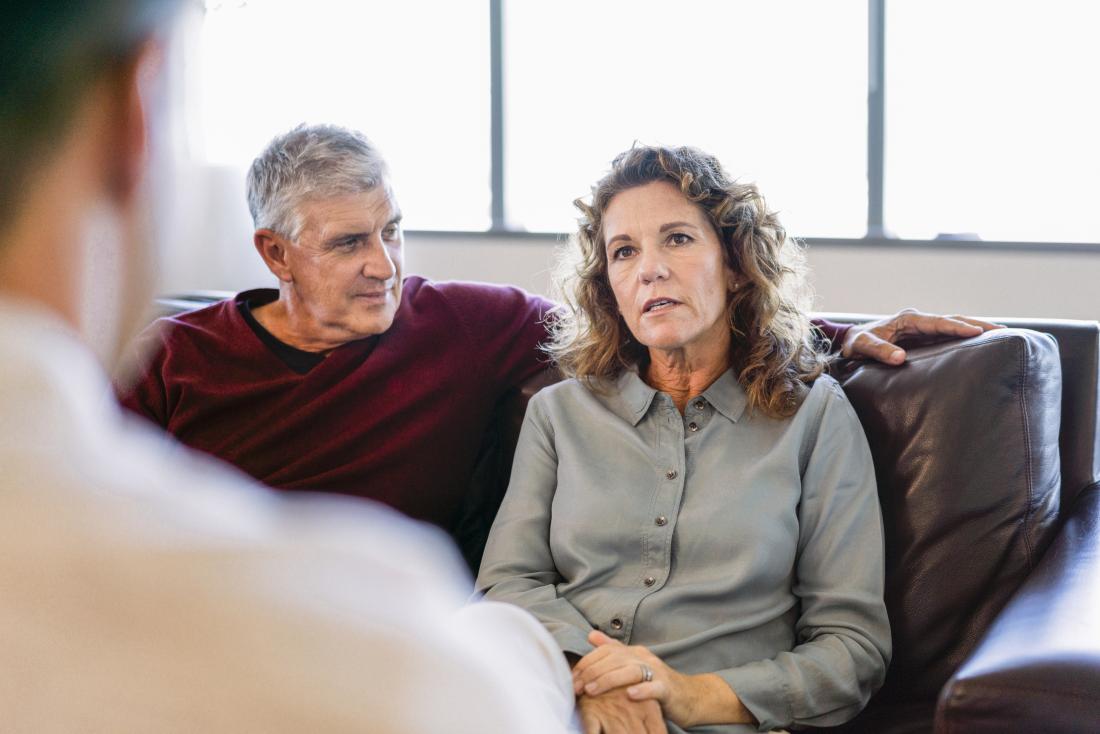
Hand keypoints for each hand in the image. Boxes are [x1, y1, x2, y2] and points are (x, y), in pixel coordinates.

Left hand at [573, 631, 751, 727]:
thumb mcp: (633, 664)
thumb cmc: (656, 682)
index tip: (572, 677)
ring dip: (609, 680)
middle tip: (576, 687)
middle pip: (614, 659)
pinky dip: (642, 690)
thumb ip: (613, 649)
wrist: (689, 696)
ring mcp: (657, 671)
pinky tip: (629, 695)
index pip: (606, 651)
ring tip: (592, 690)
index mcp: (634, 651)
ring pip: (630, 671)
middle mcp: (644, 657)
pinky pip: (654, 687)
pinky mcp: (668, 688)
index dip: (587, 663)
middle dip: (592, 672)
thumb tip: (591, 635)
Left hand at [841, 308, 1002, 364]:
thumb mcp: (861, 346)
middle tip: (1003, 331)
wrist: (851, 342)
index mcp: (908, 319)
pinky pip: (950, 336)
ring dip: (977, 329)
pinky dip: (966, 338)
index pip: (937, 322)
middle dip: (978, 324)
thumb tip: (899, 358)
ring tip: (1002, 335)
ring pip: (955, 326)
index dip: (957, 327)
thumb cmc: (856, 343)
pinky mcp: (926, 338)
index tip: (977, 332)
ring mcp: (924, 329)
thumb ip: (878, 350)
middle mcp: (919, 321)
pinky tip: (983, 345)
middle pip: (953, 320)